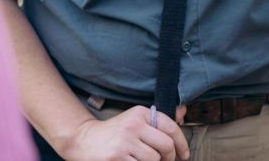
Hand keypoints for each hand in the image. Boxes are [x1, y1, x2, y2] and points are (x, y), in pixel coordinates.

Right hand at [59, 107, 189, 160]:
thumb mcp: (135, 120)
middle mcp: (133, 125)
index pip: (171, 127)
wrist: (84, 140)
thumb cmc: (115, 133)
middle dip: (170, 158)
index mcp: (140, 113)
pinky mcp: (117, 158)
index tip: (184, 155)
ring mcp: (124, 142)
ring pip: (154, 160)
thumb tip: (183, 111)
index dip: (182, 144)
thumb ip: (158, 120)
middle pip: (166, 146)